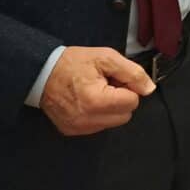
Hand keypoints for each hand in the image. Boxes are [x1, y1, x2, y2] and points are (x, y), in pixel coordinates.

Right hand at [40, 47, 155, 135]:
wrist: (40, 73)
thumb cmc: (73, 63)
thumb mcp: (106, 58)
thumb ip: (132, 73)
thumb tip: (149, 89)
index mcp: (97, 101)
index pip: (133, 102)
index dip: (128, 87)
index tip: (115, 78)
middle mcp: (87, 120)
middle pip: (125, 115)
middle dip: (121, 99)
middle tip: (106, 84)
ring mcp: (78, 128)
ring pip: (113, 122)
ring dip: (110, 108)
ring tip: (96, 91)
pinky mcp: (71, 131)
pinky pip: (98, 126)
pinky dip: (98, 114)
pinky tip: (87, 100)